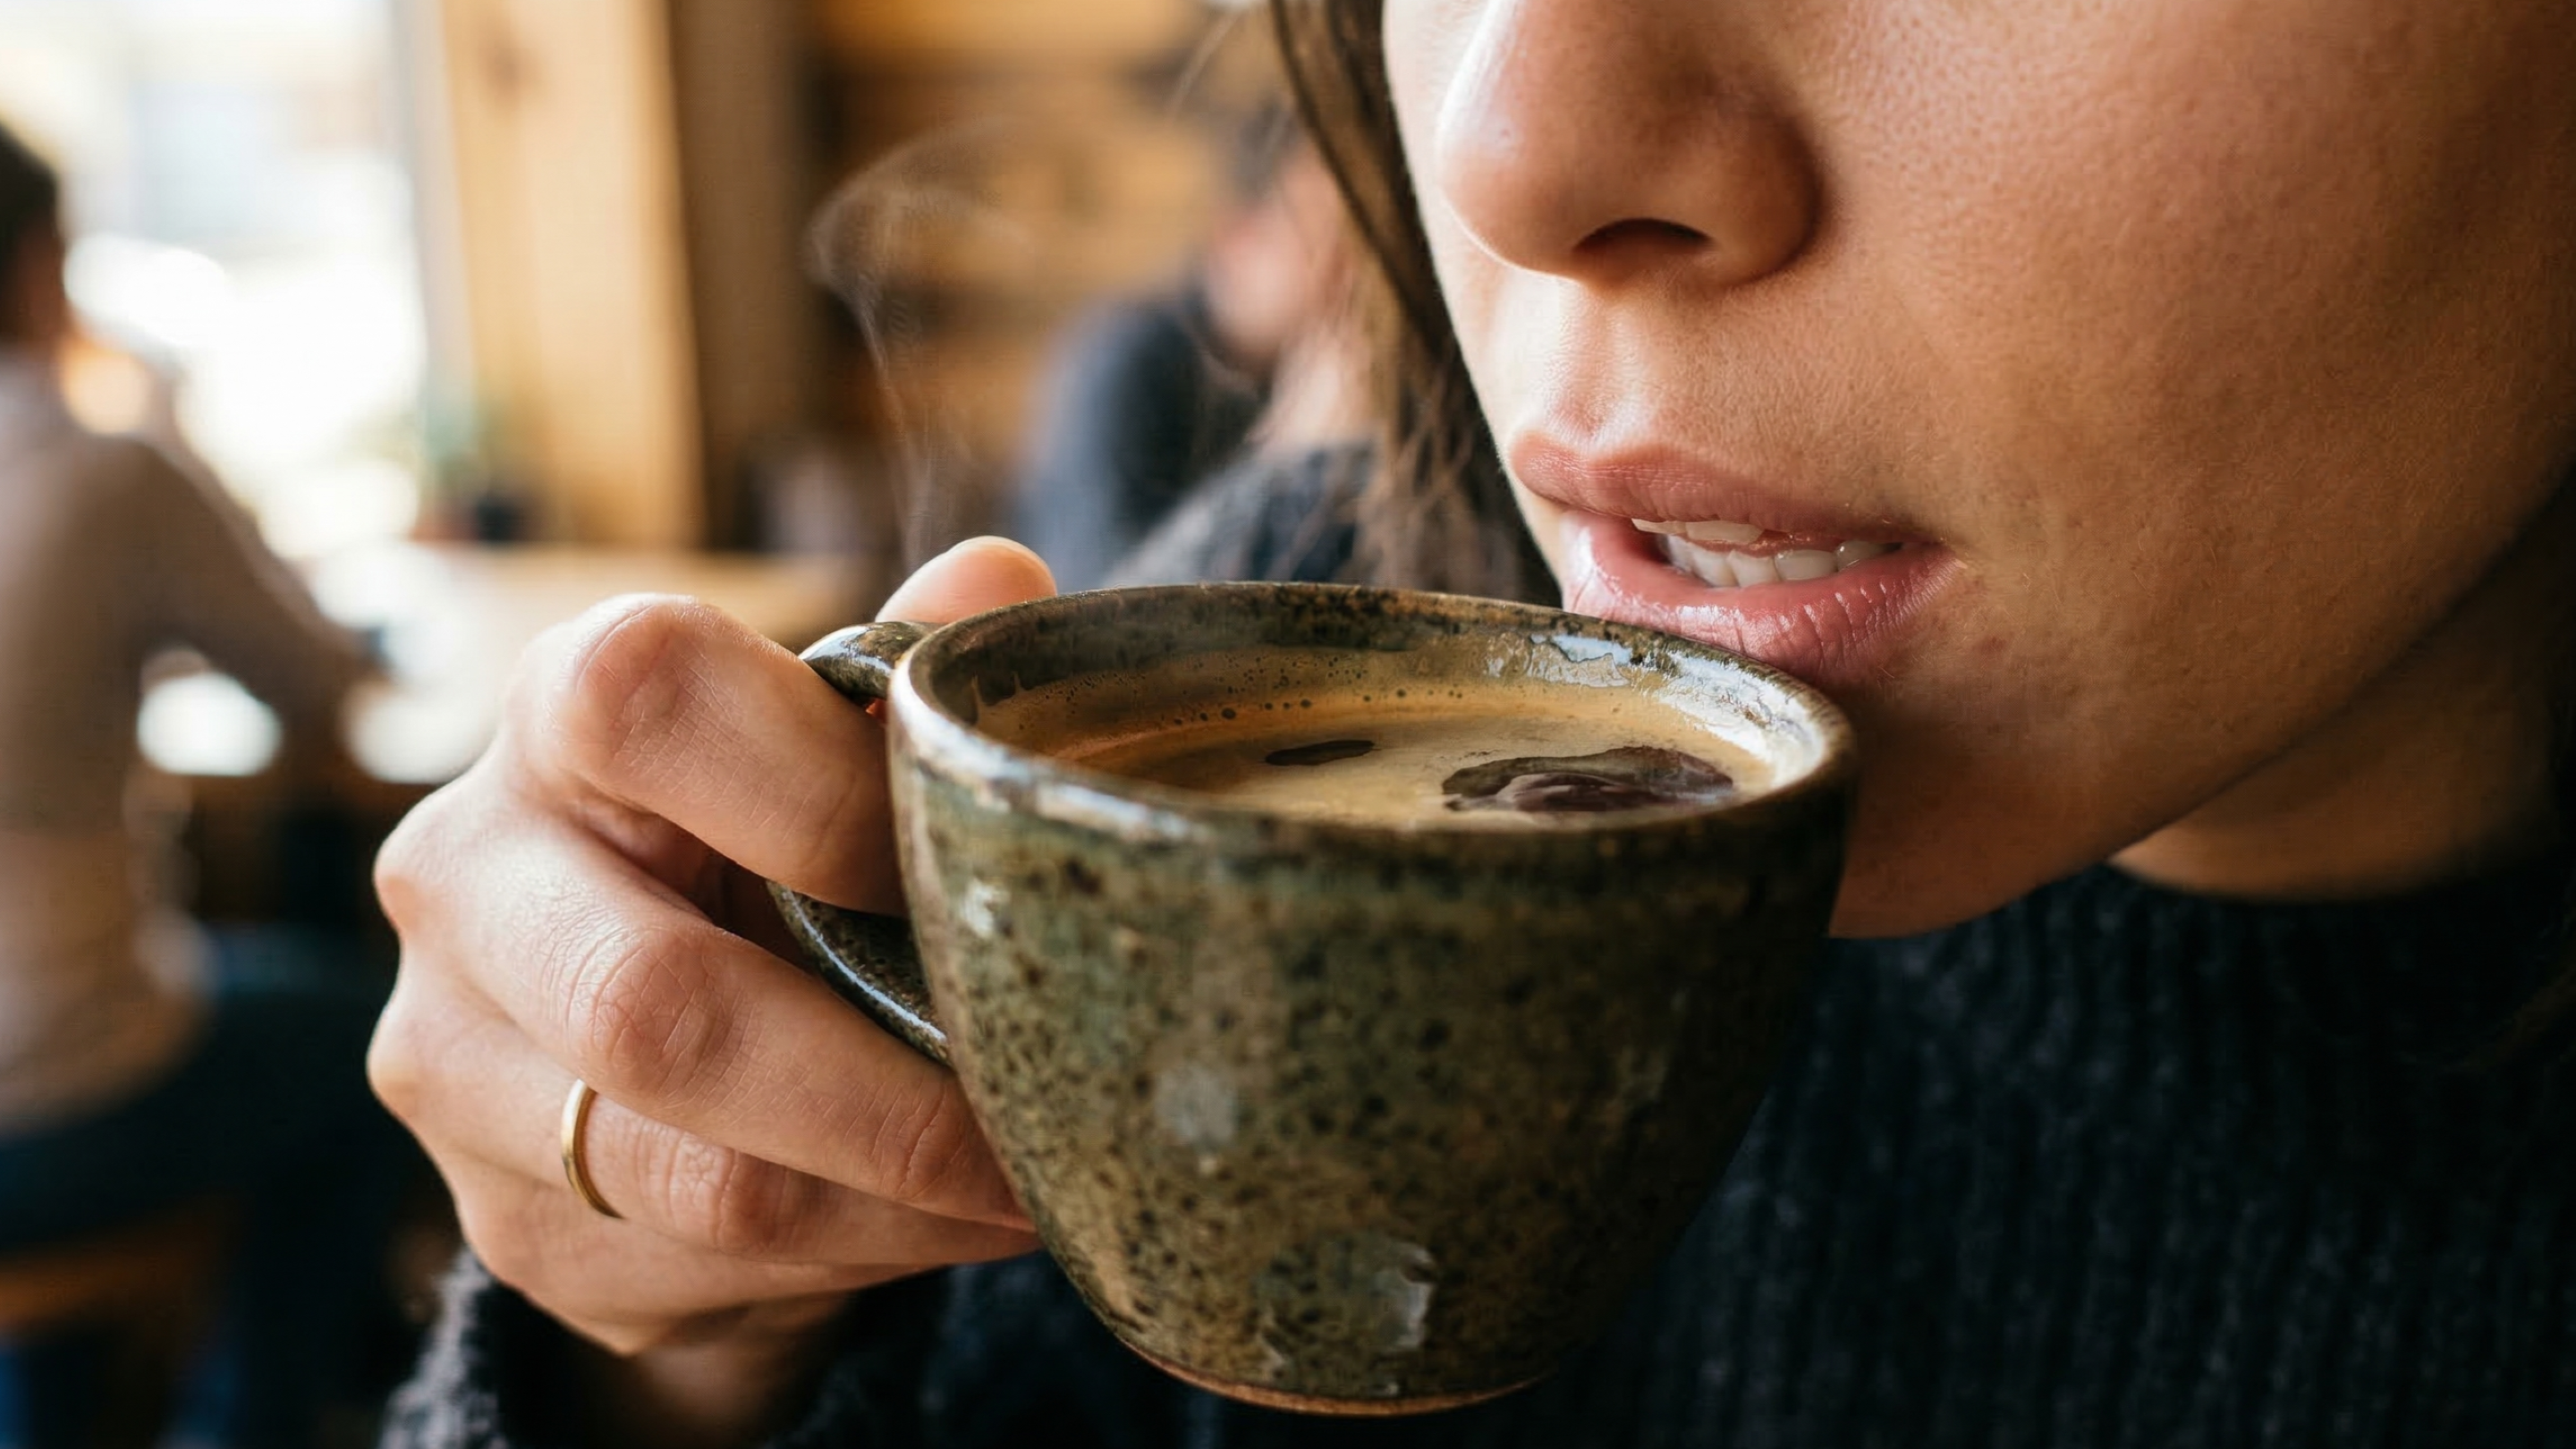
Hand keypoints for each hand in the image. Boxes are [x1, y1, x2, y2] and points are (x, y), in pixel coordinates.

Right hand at [369, 539, 1054, 1433]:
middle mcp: (463, 873)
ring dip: (895, 1199)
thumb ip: (914, 672)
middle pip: (655, 1003)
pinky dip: (857, 1258)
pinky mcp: (501, 1221)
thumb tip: (1007, 586)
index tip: (975, 864)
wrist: (661, 1035)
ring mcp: (452, 1061)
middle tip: (1042, 1118)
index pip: (644, 695)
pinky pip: (698, 1270)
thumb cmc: (780, 843)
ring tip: (1027, 1185)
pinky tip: (938, 1222)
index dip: (828, 788)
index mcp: (558, 709)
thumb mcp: (841, 743)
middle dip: (888, 1091)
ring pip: (691, 1175)